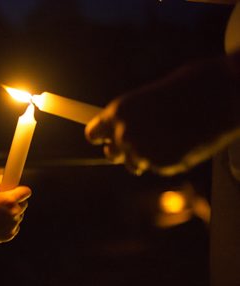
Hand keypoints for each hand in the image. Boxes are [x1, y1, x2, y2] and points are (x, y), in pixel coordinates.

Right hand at [0, 176, 31, 242]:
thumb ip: (0, 180)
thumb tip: (7, 178)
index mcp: (10, 200)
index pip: (27, 192)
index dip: (21, 190)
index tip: (17, 191)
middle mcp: (14, 213)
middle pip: (24, 204)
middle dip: (17, 202)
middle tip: (3, 202)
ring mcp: (13, 225)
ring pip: (19, 216)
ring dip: (13, 214)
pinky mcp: (10, 235)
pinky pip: (15, 227)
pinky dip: (8, 225)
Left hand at [85, 55, 239, 175]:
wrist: (221, 96)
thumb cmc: (188, 88)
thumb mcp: (149, 99)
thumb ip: (131, 118)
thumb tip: (122, 132)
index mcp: (118, 112)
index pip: (92, 134)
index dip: (101, 136)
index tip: (105, 138)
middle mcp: (124, 134)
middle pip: (111, 152)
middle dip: (122, 149)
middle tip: (140, 141)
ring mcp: (142, 152)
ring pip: (134, 163)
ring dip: (145, 157)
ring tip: (167, 139)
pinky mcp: (162, 165)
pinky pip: (156, 167)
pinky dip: (166, 159)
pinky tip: (182, 143)